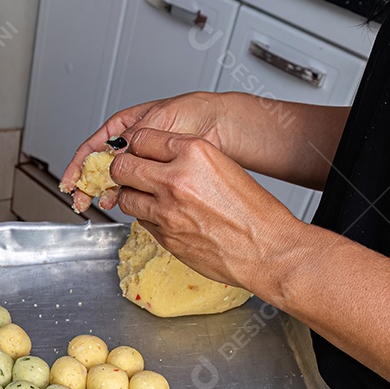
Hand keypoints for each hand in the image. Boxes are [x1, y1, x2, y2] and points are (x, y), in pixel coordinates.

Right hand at [60, 92, 229, 213]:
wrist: (218, 125)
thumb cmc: (191, 112)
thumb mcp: (158, 120)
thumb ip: (135, 139)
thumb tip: (115, 157)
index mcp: (124, 126)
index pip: (93, 146)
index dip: (78, 165)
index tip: (70, 181)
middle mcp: (129, 145)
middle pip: (99, 167)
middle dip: (88, 184)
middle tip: (81, 200)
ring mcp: (141, 162)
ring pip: (115, 179)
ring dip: (106, 192)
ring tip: (102, 203)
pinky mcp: (154, 177)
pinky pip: (134, 188)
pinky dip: (126, 197)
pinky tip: (122, 204)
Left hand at [110, 126, 301, 295]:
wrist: (266, 250)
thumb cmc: (254, 212)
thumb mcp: (223, 166)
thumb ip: (188, 158)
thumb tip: (160, 158)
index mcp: (194, 153)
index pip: (143, 138)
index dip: (137, 146)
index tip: (139, 152)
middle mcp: (176, 179)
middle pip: (123, 166)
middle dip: (123, 170)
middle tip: (131, 174)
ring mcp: (167, 211)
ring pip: (125, 197)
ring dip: (132, 196)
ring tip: (149, 197)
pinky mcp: (165, 237)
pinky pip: (141, 221)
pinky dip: (147, 217)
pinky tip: (166, 217)